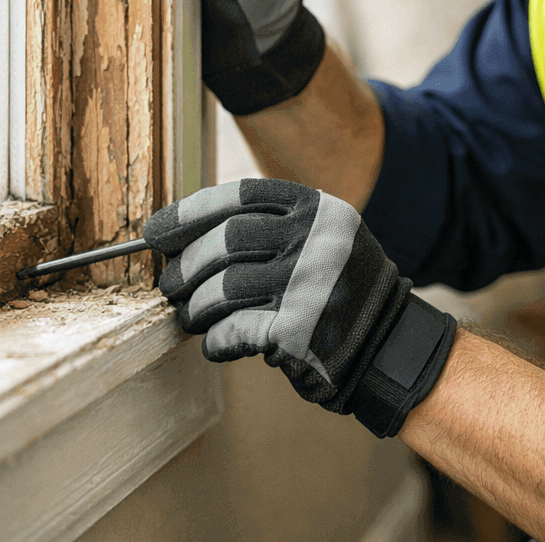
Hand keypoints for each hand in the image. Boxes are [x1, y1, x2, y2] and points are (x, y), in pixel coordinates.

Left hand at [145, 178, 456, 437]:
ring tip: (190, 316)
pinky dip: (215, 340)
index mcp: (317, 209)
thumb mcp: (320, 240)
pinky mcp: (300, 329)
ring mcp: (310, 283)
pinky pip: (234, 331)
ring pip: (223, 289)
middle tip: (169, 286)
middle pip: (225, 242)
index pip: (238, 197)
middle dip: (185, 266)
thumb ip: (269, 229)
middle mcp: (316, 239)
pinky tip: (217, 343)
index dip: (188, 213)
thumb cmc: (339, 293)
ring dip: (194, 307)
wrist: (389, 346)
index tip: (155, 232)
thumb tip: (184, 238)